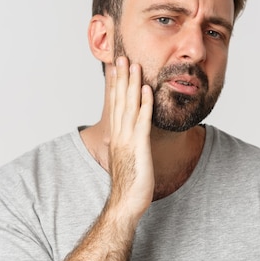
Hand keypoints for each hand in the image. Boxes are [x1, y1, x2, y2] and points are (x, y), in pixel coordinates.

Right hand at [107, 56, 153, 221]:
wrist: (126, 203)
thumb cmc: (128, 184)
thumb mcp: (124, 160)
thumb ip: (122, 145)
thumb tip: (117, 138)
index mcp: (115, 135)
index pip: (113, 105)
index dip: (114, 85)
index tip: (114, 69)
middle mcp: (119, 133)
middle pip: (119, 100)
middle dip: (120, 78)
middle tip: (120, 57)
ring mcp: (128, 138)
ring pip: (129, 105)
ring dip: (132, 84)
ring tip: (133, 65)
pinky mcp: (139, 145)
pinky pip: (142, 120)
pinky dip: (144, 103)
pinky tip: (147, 89)